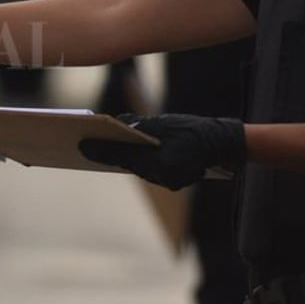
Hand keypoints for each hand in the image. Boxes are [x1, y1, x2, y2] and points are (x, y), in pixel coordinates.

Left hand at [78, 114, 246, 189]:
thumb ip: (137, 126)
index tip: (80, 146)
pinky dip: (136, 161)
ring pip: (137, 168)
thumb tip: (111, 125)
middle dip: (107, 155)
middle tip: (81, 146)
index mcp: (161, 162)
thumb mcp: (164, 122)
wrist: (225, 143)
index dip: (100, 150)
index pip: (123, 157)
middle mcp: (163, 176)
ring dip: (120, 159)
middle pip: (127, 164)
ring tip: (96, 148)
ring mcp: (168, 181)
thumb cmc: (195, 129)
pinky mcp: (172, 180)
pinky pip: (148, 170)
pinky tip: (122, 153)